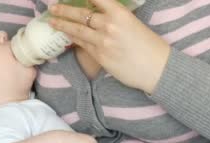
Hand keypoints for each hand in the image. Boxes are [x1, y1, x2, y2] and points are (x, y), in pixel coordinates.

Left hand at [48, 0, 170, 93]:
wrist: (156, 68)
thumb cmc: (149, 45)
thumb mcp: (132, 23)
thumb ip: (114, 17)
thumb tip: (97, 15)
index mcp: (120, 12)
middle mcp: (109, 24)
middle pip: (81, 14)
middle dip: (64, 10)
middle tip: (52, 7)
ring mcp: (103, 41)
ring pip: (77, 30)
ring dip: (62, 25)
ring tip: (52, 21)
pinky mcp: (100, 56)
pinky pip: (82, 44)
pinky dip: (73, 38)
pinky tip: (66, 35)